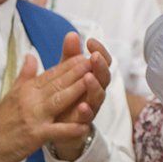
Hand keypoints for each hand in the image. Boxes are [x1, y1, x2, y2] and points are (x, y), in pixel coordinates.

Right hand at [0, 53, 92, 161]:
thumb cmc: (2, 120)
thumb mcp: (12, 93)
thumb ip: (25, 75)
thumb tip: (31, 55)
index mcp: (27, 89)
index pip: (51, 73)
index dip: (68, 64)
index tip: (84, 55)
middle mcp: (30, 100)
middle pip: (57, 83)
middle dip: (77, 71)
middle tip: (94, 60)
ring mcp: (33, 117)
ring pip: (58, 100)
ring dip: (76, 90)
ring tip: (93, 80)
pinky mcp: (35, 135)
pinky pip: (56, 131)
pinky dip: (70, 129)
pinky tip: (85, 125)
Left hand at [51, 33, 112, 160]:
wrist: (58, 127)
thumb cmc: (66, 96)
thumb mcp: (65, 74)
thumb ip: (69, 56)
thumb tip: (72, 34)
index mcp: (92, 77)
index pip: (102, 61)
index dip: (99, 50)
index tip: (90, 40)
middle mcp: (95, 91)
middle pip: (104, 76)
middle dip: (100, 66)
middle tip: (94, 56)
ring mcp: (91, 106)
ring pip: (99, 96)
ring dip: (95, 87)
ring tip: (88, 78)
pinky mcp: (82, 123)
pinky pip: (87, 118)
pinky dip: (85, 111)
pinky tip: (81, 106)